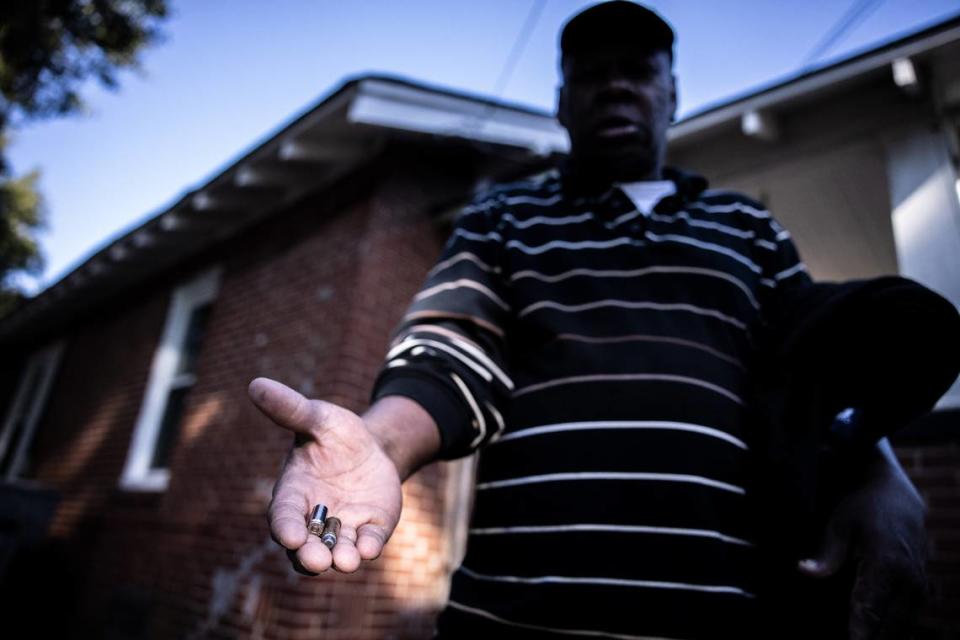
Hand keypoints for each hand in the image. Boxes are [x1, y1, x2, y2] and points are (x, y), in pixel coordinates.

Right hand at [248, 377, 402, 573]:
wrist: (372, 446)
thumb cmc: (334, 433)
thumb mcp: (317, 417)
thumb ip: (290, 409)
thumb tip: (256, 384)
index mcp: (294, 493)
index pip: (283, 516)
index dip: (285, 528)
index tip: (289, 537)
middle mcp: (314, 518)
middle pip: (305, 547)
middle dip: (310, 556)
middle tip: (318, 561)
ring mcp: (343, 527)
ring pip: (336, 552)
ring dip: (340, 559)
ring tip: (347, 561)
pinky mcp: (370, 529)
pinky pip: (367, 544)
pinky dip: (368, 548)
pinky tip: (370, 547)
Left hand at [797, 457, 927, 638]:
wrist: (895, 495)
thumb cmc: (862, 508)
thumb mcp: (839, 525)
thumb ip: (826, 554)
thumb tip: (804, 570)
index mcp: (887, 564)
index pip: (869, 610)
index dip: (857, 632)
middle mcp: (909, 579)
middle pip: (890, 627)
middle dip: (869, 638)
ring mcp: (919, 586)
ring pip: (903, 628)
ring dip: (883, 635)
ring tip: (858, 637)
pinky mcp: (921, 590)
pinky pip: (909, 620)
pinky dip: (892, 630)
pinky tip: (872, 633)